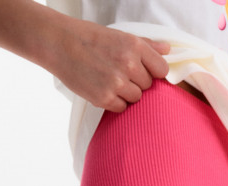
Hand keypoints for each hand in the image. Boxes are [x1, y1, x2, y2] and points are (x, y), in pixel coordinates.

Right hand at [51, 21, 170, 111]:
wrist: (59, 44)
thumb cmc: (89, 38)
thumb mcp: (119, 35)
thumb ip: (146, 45)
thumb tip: (168, 50)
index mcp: (134, 46)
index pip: (162, 69)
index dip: (154, 72)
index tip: (144, 71)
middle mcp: (128, 65)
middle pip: (148, 86)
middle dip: (137, 82)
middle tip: (119, 73)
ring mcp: (116, 83)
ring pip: (136, 99)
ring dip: (126, 94)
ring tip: (110, 81)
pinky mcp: (104, 98)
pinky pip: (121, 108)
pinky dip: (114, 102)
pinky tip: (103, 89)